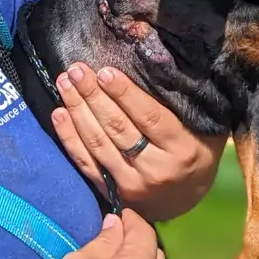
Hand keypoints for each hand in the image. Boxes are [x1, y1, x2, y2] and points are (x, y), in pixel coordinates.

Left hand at [52, 63, 226, 221]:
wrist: (187, 198)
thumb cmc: (195, 148)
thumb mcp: (199, 125)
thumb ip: (178, 101)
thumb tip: (151, 59)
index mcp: (182, 147)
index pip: (149, 116)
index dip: (125, 94)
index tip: (105, 72)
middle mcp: (156, 169)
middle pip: (117, 127)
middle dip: (93, 96)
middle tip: (76, 71)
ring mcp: (131, 183)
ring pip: (98, 143)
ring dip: (77, 110)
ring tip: (65, 83)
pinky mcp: (112, 192)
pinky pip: (86, 163)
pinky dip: (70, 138)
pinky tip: (59, 114)